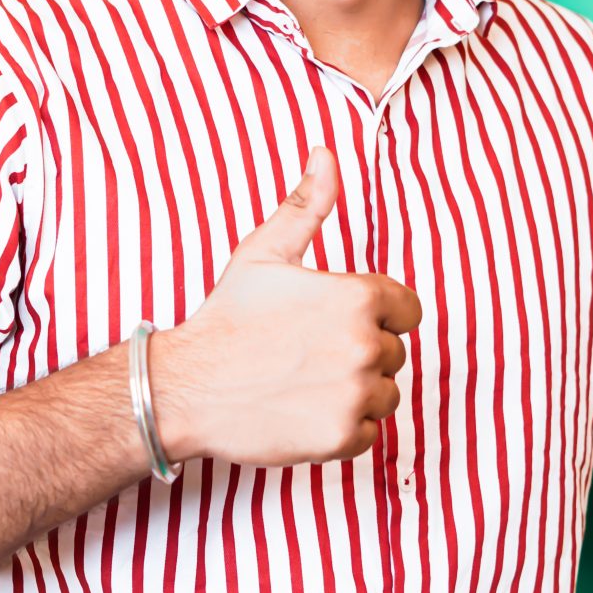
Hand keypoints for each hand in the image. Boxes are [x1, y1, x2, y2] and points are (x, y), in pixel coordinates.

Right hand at [150, 148, 420, 466]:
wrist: (186, 387)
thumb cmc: (226, 318)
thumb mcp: (264, 253)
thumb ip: (307, 205)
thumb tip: (327, 155)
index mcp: (358, 297)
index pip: (406, 309)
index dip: (376, 314)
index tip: (336, 323)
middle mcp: (365, 345)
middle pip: (393, 352)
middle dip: (358, 353)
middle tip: (307, 354)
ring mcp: (356, 394)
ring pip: (385, 394)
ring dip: (355, 392)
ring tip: (305, 382)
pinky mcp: (343, 437)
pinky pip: (368, 433)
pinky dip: (342, 428)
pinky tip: (303, 410)